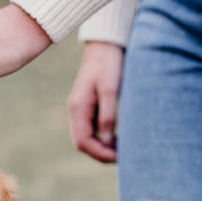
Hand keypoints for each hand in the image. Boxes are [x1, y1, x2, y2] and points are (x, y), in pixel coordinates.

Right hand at [67, 41, 124, 162]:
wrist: (107, 43)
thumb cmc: (110, 63)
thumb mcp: (110, 89)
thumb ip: (108, 116)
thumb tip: (107, 142)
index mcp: (78, 108)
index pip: (83, 142)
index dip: (100, 153)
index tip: (119, 157)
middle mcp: (77, 111)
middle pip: (85, 143)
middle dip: (102, 154)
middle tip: (124, 157)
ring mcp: (82, 109)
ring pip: (90, 138)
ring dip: (105, 147)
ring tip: (124, 149)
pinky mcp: (90, 106)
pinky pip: (95, 129)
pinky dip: (106, 137)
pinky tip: (120, 137)